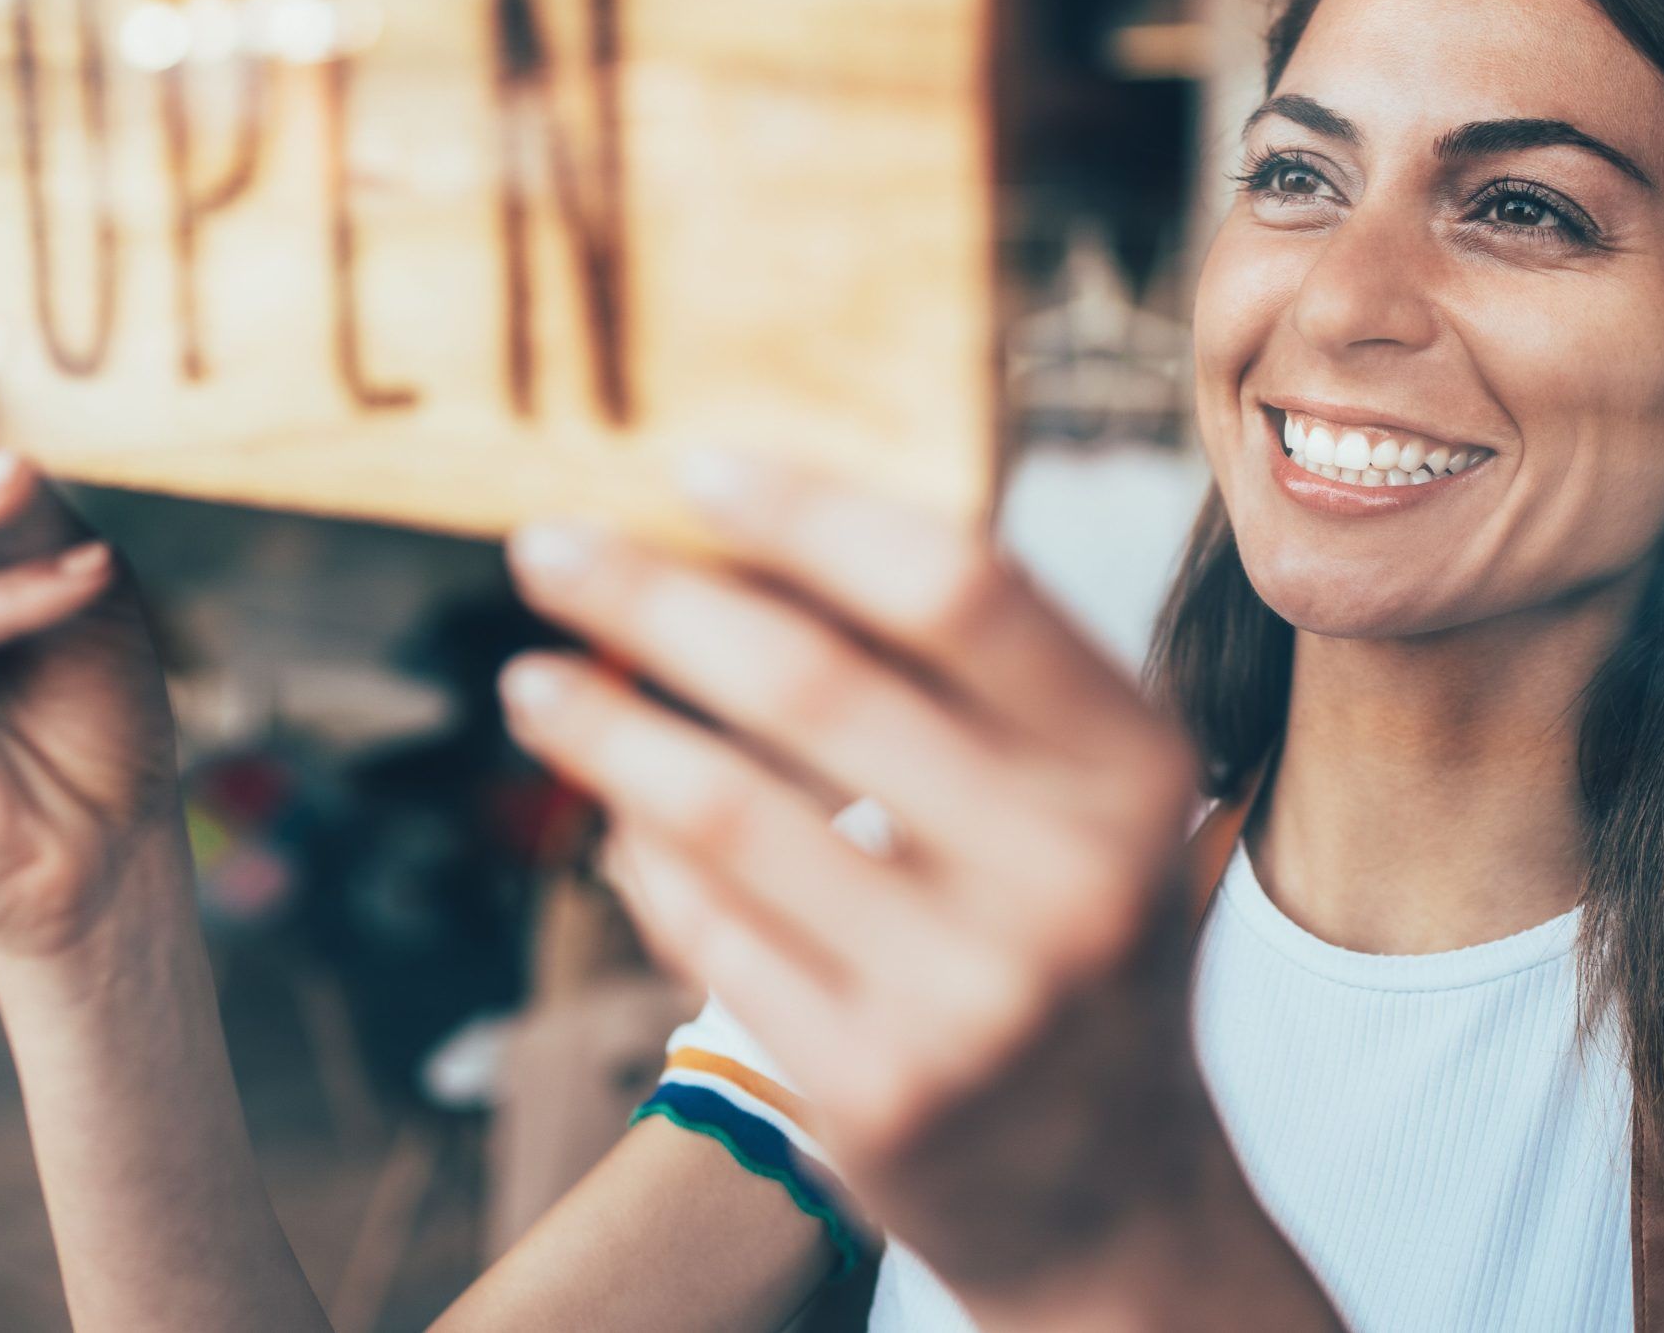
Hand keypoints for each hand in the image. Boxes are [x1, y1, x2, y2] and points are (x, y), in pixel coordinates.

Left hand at [496, 455, 1250, 1323]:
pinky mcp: (877, 1093)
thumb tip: (747, 532)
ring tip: (532, 680)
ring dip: (603, 726)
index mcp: (1131, 767)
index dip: (808, 511)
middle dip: (651, 597)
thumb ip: (963, 678)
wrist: (1111, 1197)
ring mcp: (972, 997)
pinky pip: (707, 930)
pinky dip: (641, 854)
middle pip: (812, 680)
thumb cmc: (1068, 938)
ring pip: (725, 809)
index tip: (689, 466)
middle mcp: (1071, 876)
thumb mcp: (1080, 799)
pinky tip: (611, 814)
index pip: (956, 587)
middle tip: (544, 546)